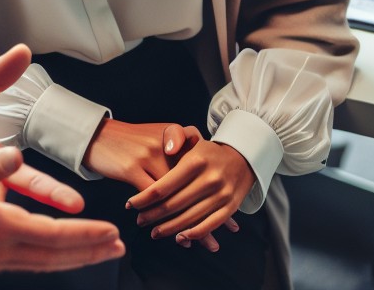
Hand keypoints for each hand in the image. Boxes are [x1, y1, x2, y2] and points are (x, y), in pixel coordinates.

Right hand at [0, 146, 124, 272]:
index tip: (112, 232)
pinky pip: (29, 262)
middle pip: (55, 255)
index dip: (86, 235)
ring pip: (44, 262)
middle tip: (118, 246)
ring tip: (100, 251)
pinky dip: (52, 257)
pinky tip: (58, 251)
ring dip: (75, 256)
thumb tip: (17, 157)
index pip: (55, 236)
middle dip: (90, 250)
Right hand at [84, 119, 237, 251]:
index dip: (215, 191)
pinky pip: (152, 197)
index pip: (201, 165)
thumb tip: (198, 173)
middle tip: (222, 233)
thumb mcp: (156, 134)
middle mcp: (165, 145)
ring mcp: (149, 156)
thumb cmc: (128, 139)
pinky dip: (160, 216)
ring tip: (199, 241)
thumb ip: (178, 149)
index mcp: (174, 135)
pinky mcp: (132, 169)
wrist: (98, 134)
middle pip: (191, 184)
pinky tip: (163, 230)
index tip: (230, 213)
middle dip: (207, 212)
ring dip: (187, 221)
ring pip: (175, 195)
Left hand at [126, 126, 253, 245]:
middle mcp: (209, 179)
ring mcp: (221, 195)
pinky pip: (209, 225)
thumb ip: (174, 135)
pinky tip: (179, 238)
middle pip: (173, 205)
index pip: (163, 186)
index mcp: (195, 161)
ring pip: (189, 218)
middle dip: (152, 216)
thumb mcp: (190, 135)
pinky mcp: (230, 207)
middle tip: (139, 221)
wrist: (242, 157)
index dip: (144, 199)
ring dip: (168, 229)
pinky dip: (193, 235)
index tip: (130, 204)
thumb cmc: (207, 150)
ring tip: (154, 231)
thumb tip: (167, 150)